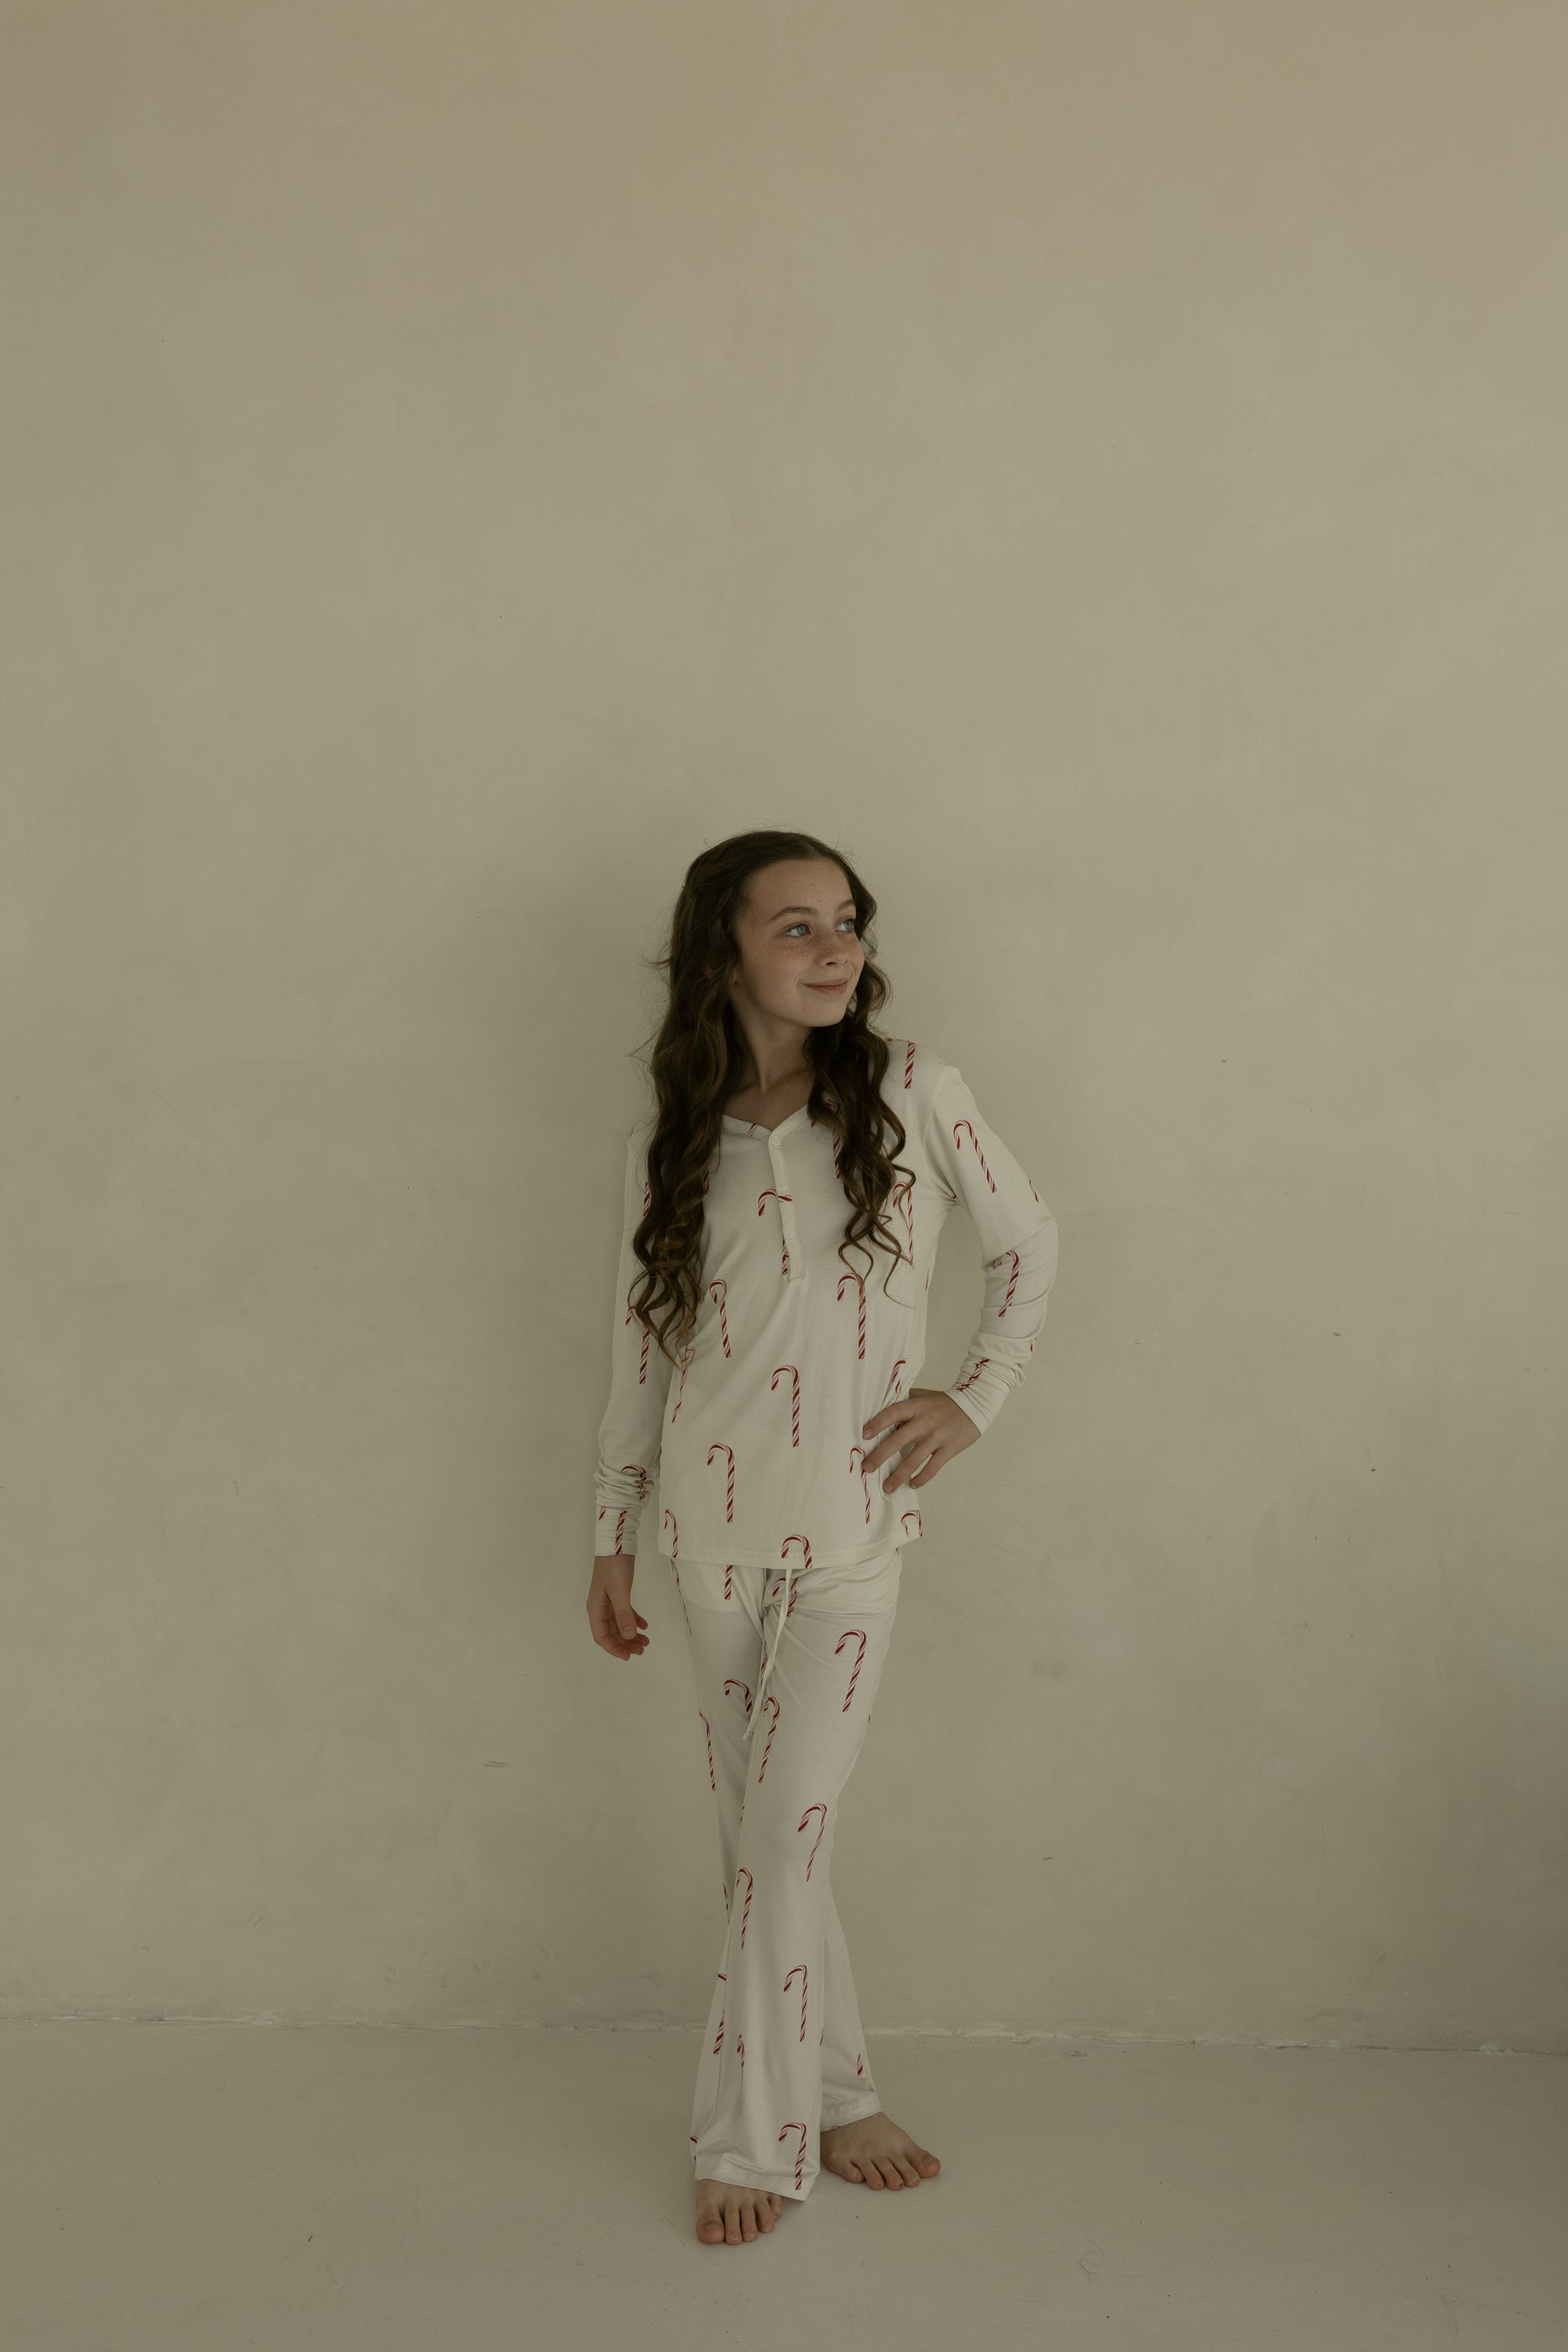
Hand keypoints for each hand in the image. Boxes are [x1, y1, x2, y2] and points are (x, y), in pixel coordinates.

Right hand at [588, 1554, 649, 1659]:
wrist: (616, 1542)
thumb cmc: (615, 1566)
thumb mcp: (620, 1591)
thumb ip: (624, 1614)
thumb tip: (627, 1637)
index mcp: (595, 1608)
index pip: (601, 1636)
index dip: (614, 1648)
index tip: (628, 1656)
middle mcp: (599, 1607)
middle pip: (611, 1632)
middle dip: (625, 1643)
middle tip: (642, 1649)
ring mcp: (608, 1600)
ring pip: (619, 1623)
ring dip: (631, 1633)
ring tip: (646, 1640)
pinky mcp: (617, 1593)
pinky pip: (624, 1612)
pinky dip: (633, 1619)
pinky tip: (645, 1625)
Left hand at [861, 1388, 978, 1492]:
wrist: (974, 1404)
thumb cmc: (944, 1401)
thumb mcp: (923, 1396)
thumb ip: (904, 1402)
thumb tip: (880, 1408)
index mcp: (915, 1407)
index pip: (892, 1414)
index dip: (877, 1424)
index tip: (864, 1435)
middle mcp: (924, 1422)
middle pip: (897, 1440)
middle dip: (880, 1456)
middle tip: (866, 1468)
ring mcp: (936, 1437)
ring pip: (913, 1460)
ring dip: (898, 1476)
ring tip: (887, 1488)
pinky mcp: (949, 1449)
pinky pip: (932, 1468)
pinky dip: (921, 1478)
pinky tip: (912, 1485)